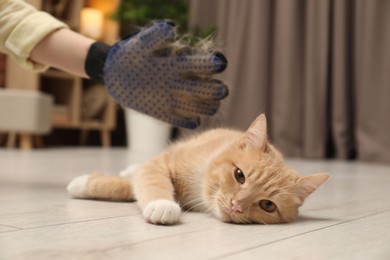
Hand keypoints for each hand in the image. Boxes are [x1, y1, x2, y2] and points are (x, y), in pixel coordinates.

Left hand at [103, 21, 227, 128]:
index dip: (210, 63)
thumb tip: (171, 27)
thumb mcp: (139, 44)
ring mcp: (170, 97)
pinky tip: (194, 121)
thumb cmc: (127, 55)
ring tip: (214, 106)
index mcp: (176, 64)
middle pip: (201, 87)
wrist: (113, 74)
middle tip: (222, 90)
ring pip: (195, 104)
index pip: (197, 64)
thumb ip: (154, 36)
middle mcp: (177, 81)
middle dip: (213, 89)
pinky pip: (177, 119)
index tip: (219, 63)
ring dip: (205, 106)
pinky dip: (186, 121)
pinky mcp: (162, 111)